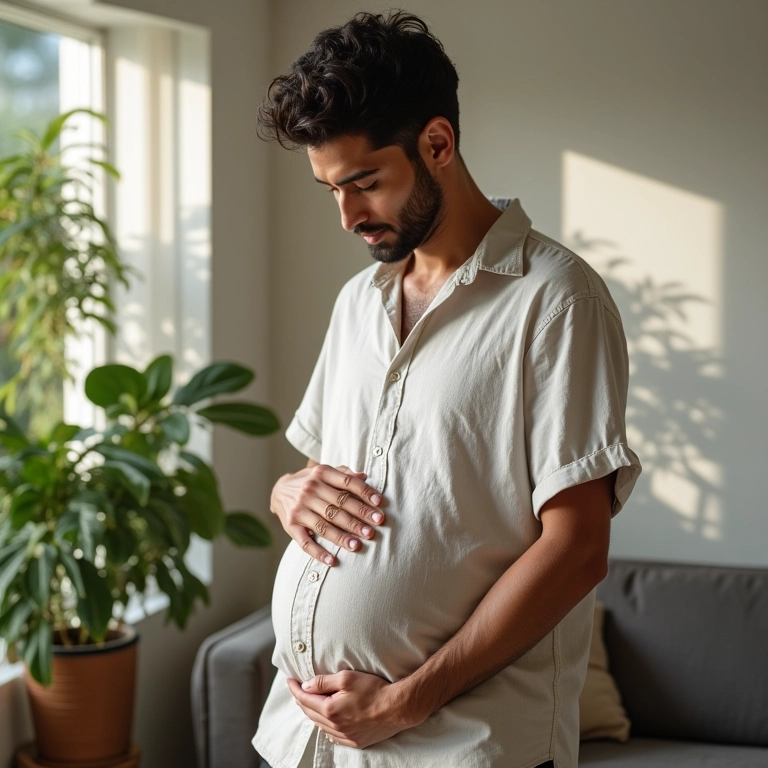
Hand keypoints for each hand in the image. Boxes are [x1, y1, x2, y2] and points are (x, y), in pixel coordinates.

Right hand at [270, 464, 386, 565]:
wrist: (279, 490)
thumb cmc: (310, 482)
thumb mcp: (324, 472)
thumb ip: (344, 474)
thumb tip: (365, 476)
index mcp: (321, 473)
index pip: (347, 483)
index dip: (365, 493)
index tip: (380, 503)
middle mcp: (310, 489)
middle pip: (339, 505)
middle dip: (358, 517)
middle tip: (374, 528)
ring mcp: (299, 508)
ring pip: (324, 525)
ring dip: (342, 537)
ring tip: (358, 545)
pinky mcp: (291, 525)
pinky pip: (305, 542)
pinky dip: (318, 553)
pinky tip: (332, 561)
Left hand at [287, 671, 420, 748]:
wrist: (397, 707)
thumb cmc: (374, 689)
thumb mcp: (347, 678)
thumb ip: (323, 682)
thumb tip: (305, 686)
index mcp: (330, 710)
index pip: (305, 699)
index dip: (295, 689)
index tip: (289, 680)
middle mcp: (335, 727)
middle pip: (310, 713)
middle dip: (301, 700)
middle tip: (296, 689)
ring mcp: (346, 736)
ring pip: (321, 726)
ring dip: (313, 713)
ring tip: (310, 702)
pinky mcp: (356, 741)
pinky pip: (333, 736)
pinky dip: (325, 727)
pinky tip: (327, 721)